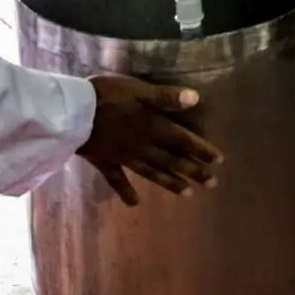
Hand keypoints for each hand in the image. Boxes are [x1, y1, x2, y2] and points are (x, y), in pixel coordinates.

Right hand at [79, 75, 222, 204]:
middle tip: (212, 184)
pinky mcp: (105, 162)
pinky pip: (117, 180)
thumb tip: (196, 98)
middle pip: (172, 160)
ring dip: (170, 182)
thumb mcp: (139, 90)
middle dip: (193, 171)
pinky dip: (126, 192)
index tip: (219, 162)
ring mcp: (124, 156)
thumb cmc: (109, 96)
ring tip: (188, 194)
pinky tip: (134, 203)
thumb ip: (166, 97)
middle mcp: (143, 145)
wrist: (74, 113)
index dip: (201, 150)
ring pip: (152, 172)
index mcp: (153, 127)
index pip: (183, 140)